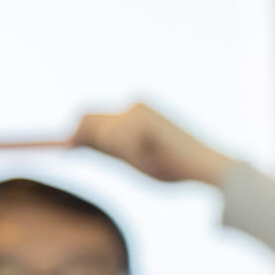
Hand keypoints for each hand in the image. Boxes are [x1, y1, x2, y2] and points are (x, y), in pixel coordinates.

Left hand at [71, 103, 235, 185]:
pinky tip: (153, 156)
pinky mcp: (140, 113)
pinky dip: (131, 155)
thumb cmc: (176, 168)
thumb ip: (107, 151)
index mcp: (133, 115)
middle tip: (89, 155)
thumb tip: (73, 145)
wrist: (207, 167)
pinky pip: (116, 142)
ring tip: (146, 160)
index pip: (93, 119)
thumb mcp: (134, 161)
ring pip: (102, 135)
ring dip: (117, 154)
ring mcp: (136, 107)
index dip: (76, 134)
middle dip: (84, 138)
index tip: (67, 151)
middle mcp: (133, 105)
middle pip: (87, 118)